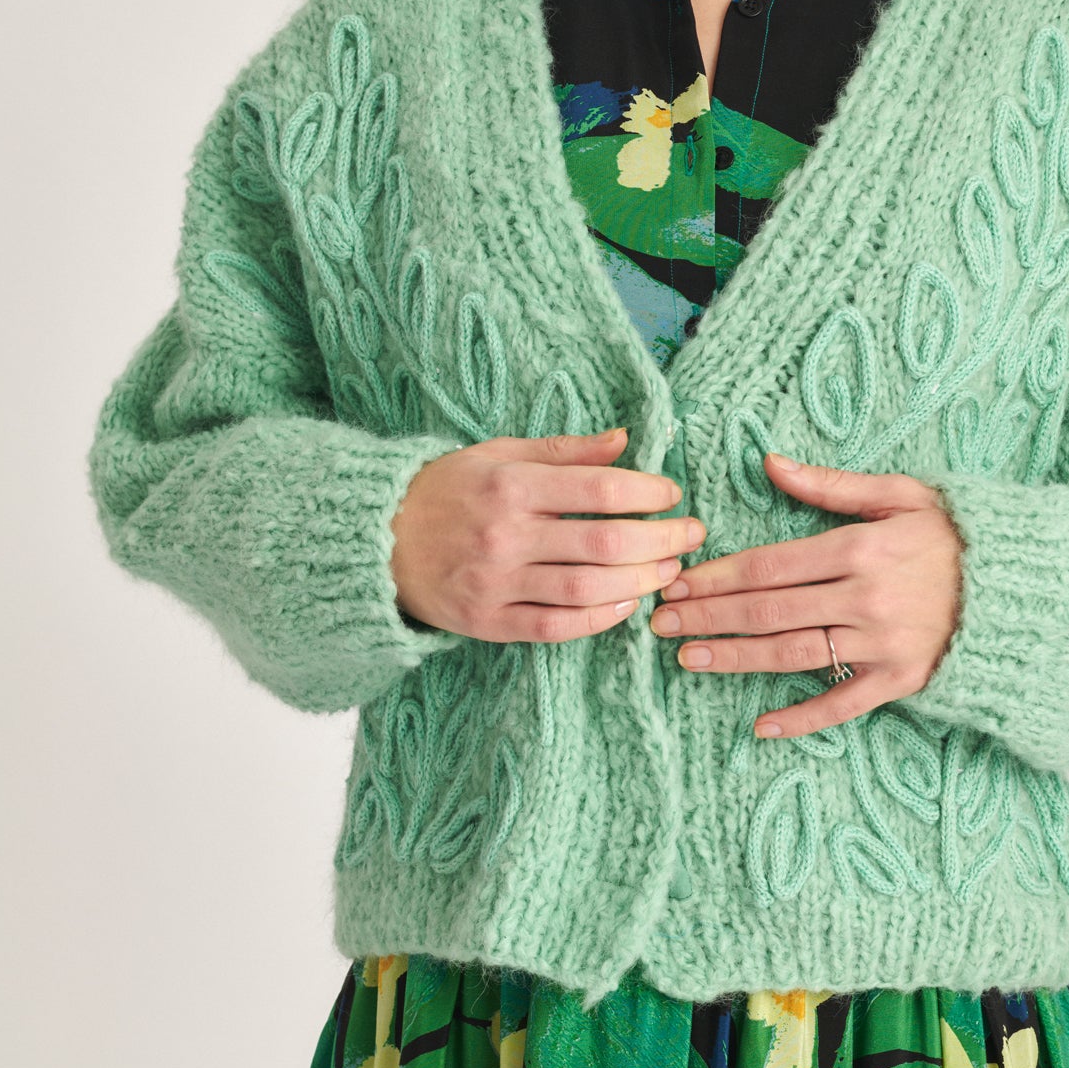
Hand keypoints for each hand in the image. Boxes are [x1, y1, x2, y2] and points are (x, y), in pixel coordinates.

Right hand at [390, 427, 704, 642]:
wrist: (377, 540)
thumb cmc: (447, 489)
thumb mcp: (499, 454)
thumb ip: (564, 450)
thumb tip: (625, 441)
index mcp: (511, 485)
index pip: (602, 490)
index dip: (650, 493)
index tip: (672, 495)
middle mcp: (505, 535)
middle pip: (606, 543)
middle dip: (662, 540)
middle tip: (691, 536)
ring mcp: (496, 583)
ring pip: (588, 588)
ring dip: (640, 581)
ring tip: (668, 570)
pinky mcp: (488, 621)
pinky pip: (556, 626)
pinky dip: (599, 618)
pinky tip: (626, 603)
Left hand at [648, 453, 964, 737]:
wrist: (1022, 588)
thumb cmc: (955, 534)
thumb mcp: (900, 494)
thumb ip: (831, 486)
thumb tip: (769, 464)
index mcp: (860, 548)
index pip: (770, 565)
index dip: (718, 575)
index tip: (678, 581)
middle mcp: (865, 599)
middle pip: (769, 611)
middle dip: (709, 616)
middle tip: (662, 623)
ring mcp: (881, 645)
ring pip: (791, 655)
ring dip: (735, 659)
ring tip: (688, 659)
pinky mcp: (900, 681)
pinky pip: (842, 704)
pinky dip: (802, 718)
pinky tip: (761, 727)